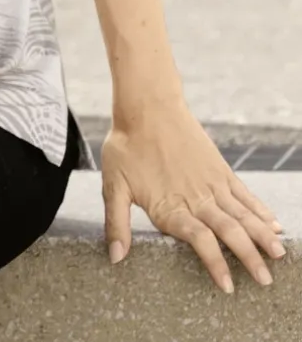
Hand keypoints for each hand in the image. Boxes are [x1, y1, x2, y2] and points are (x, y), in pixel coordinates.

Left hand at [102, 99, 285, 293]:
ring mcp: (211, 183)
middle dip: (249, 258)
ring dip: (262, 236)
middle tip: (265, 281)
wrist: (146, 105)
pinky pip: (244, 193)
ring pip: (242, 214)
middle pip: (229, 232)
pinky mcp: (219, 168)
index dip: (216, 264)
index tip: (229, 287)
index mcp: (171, 207)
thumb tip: (115, 257)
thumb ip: (117, 222)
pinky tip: (273, 224)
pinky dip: (259, 209)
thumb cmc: (126, 145)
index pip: (200, 242)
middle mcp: (196, 198)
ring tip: (279, 256)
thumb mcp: (113, 184)